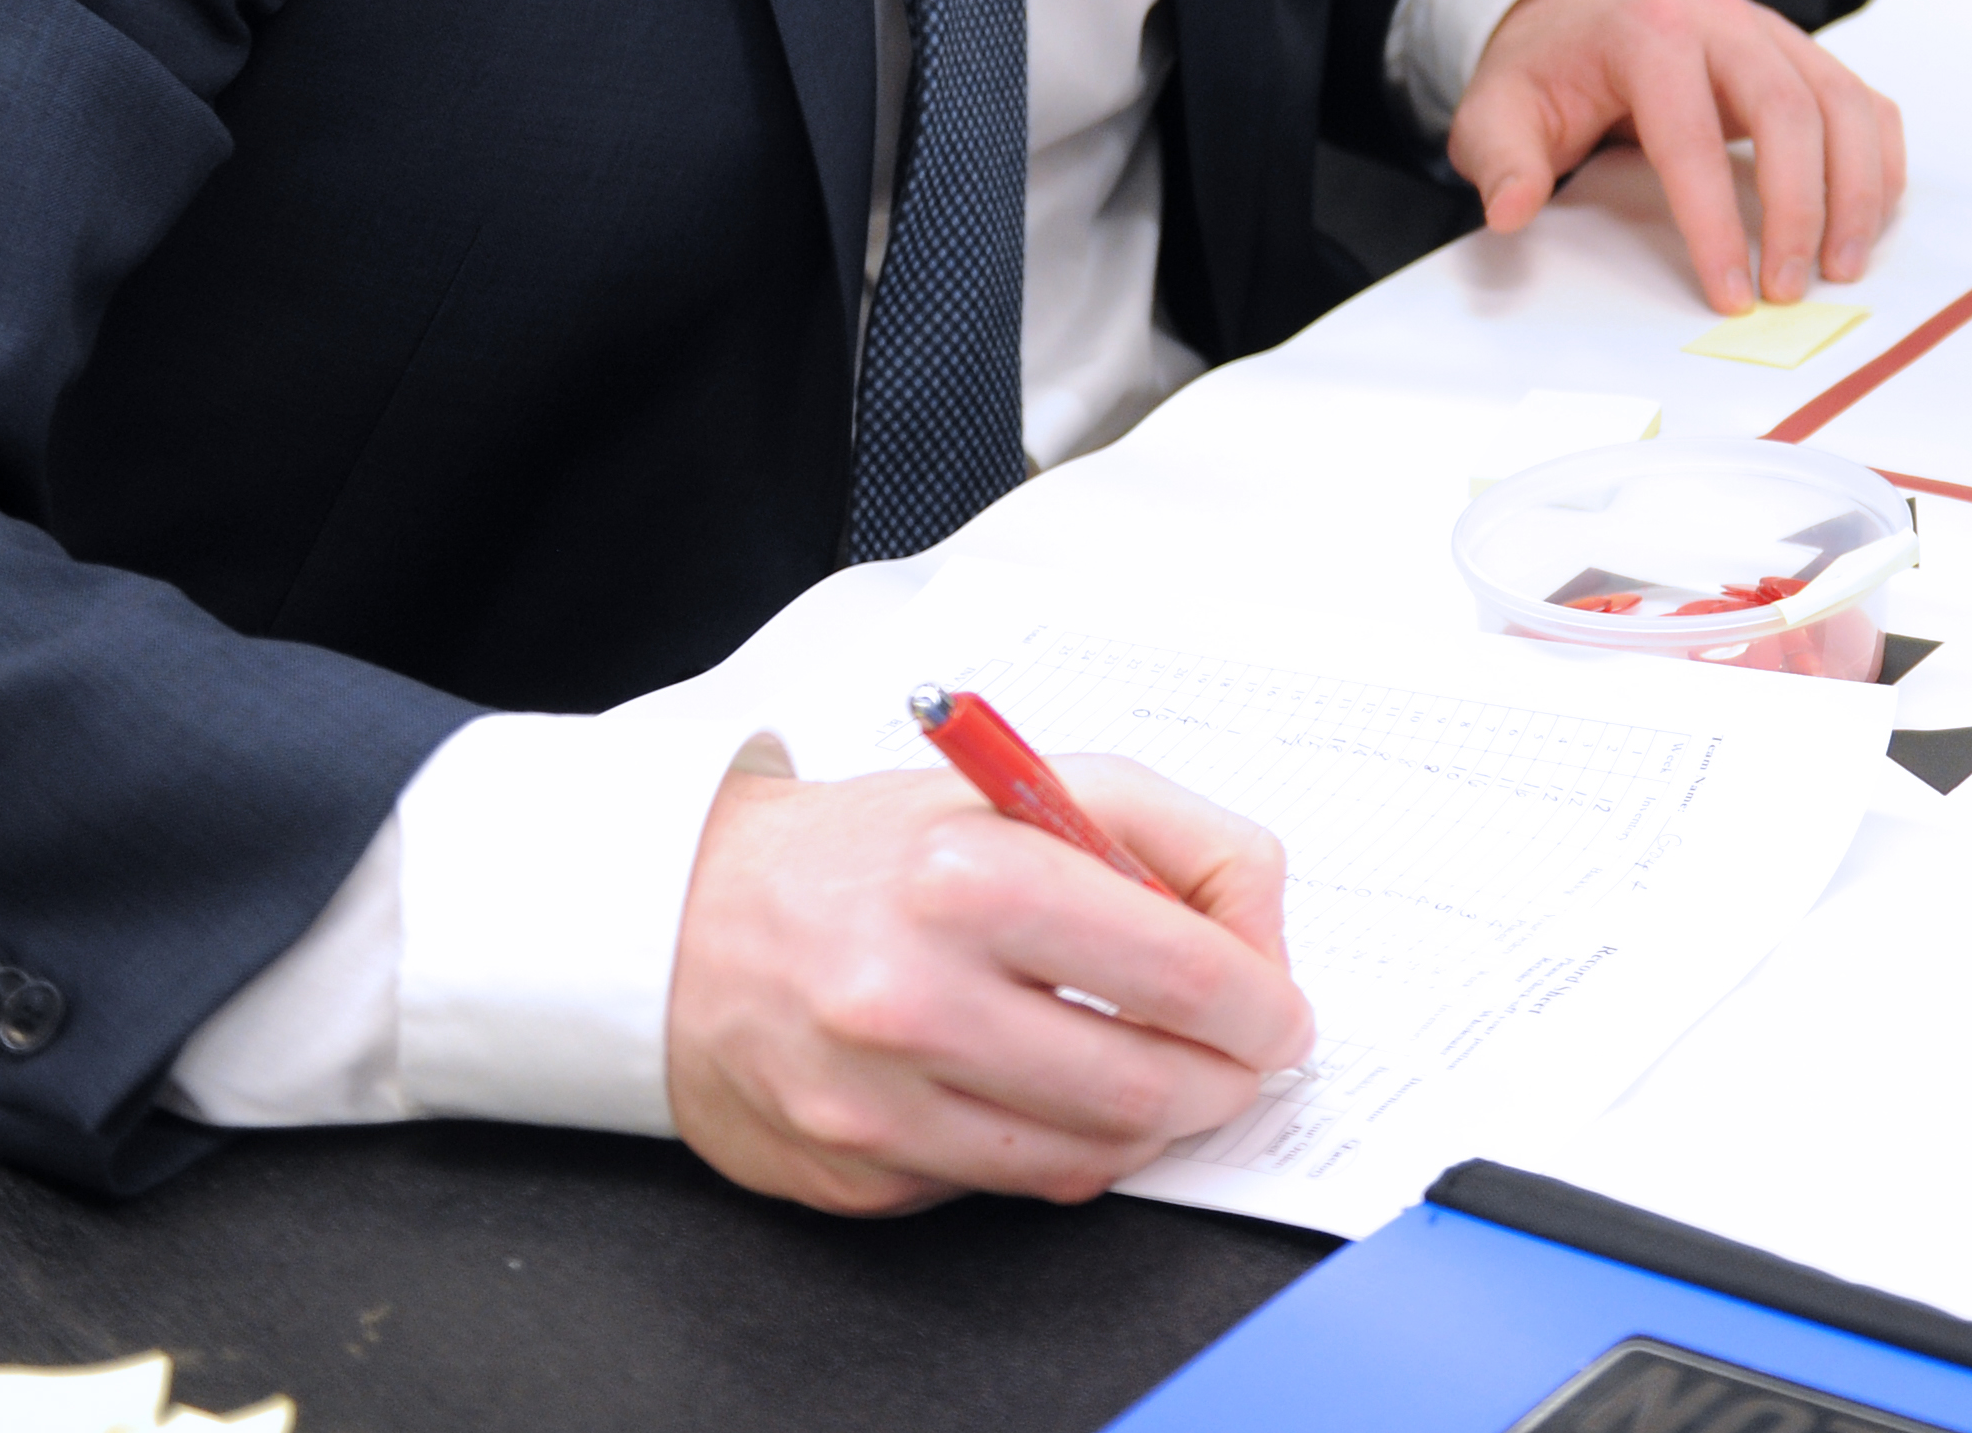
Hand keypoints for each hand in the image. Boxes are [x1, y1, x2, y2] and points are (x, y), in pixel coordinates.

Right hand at [665, 752, 1305, 1214]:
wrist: (688, 922)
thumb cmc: (882, 851)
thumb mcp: (1039, 785)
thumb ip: (1182, 844)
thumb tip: (1263, 949)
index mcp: (973, 879)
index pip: (1184, 975)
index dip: (1265, 1008)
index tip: (1283, 1015)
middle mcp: (914, 997)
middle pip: (1148, 1087)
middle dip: (1224, 1080)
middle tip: (1238, 1058)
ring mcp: (877, 1102)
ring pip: (1090, 1156)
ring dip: (1152, 1123)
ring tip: (1151, 1068)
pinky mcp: (855, 1172)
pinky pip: (1008, 1185)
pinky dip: (1056, 1146)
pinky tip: (1042, 1088)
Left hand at [1449, 0, 1902, 311]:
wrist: (1577, 18)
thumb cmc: (1546, 74)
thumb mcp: (1496, 111)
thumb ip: (1502, 160)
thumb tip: (1513, 210)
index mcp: (1650, 36)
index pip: (1693, 136)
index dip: (1715, 222)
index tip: (1729, 295)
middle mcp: (1726, 23)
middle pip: (1791, 109)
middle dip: (1801, 208)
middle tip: (1793, 290)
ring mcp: (1775, 34)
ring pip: (1844, 103)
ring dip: (1855, 191)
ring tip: (1841, 267)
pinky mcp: (1803, 55)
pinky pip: (1863, 102)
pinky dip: (1878, 161)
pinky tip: (1867, 220)